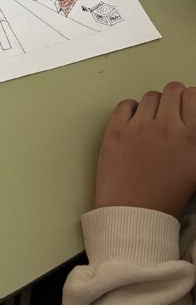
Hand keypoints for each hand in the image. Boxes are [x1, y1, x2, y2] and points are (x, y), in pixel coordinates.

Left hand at [95, 82, 195, 217]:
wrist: (134, 213)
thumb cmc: (166, 195)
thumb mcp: (195, 165)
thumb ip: (194, 137)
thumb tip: (189, 120)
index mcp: (193, 137)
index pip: (194, 95)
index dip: (188, 101)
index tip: (184, 108)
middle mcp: (168, 128)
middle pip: (172, 90)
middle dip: (171, 100)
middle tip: (167, 114)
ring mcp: (140, 128)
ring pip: (150, 96)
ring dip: (152, 106)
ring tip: (149, 124)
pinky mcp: (116, 131)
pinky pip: (125, 104)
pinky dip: (130, 111)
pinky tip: (132, 125)